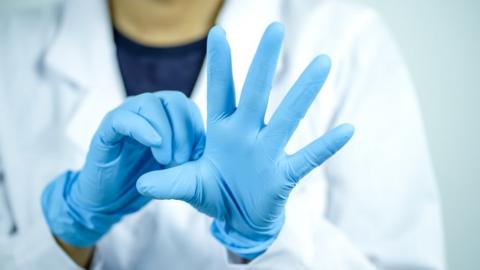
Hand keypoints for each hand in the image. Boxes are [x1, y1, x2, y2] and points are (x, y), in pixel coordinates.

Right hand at [41, 91, 204, 246]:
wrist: (112, 202)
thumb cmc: (148, 181)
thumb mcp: (179, 166)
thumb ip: (193, 151)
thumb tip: (211, 146)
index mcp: (165, 116)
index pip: (187, 105)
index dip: (196, 126)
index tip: (198, 154)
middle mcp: (146, 111)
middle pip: (172, 99)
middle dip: (184, 129)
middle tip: (183, 159)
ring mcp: (125, 116)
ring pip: (149, 103)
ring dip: (165, 131)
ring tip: (167, 159)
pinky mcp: (106, 129)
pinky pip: (123, 118)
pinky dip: (142, 128)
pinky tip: (154, 144)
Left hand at [137, 23, 353, 258]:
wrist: (238, 218)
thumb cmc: (214, 193)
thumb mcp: (188, 185)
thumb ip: (168, 182)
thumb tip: (141, 184)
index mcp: (222, 131)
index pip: (220, 91)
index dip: (219, 64)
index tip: (217, 33)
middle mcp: (247, 134)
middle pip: (256, 93)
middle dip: (263, 62)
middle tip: (274, 28)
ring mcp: (267, 152)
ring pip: (288, 117)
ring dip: (303, 91)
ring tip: (322, 62)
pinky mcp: (283, 175)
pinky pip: (307, 157)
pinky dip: (326, 146)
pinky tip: (347, 129)